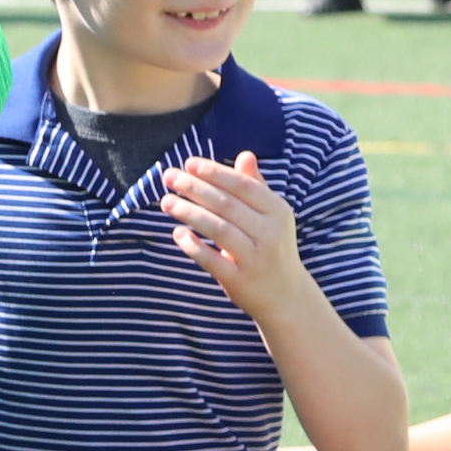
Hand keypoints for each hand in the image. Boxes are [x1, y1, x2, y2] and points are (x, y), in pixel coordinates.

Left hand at [161, 149, 312, 316]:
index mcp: (277, 211)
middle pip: (227, 205)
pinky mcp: (240, 279)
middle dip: (195, 188)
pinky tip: (177, 233)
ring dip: (190, 213)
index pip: (243, 185)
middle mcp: (270, 232)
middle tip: (169, 177)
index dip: (215, 173)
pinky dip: (194, 246)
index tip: (188, 163)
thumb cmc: (271, 246)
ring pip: (219, 229)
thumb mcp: (272, 216)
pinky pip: (213, 260)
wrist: (285, 295)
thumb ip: (256, 186)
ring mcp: (255, 257)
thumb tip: (246, 155)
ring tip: (166, 201)